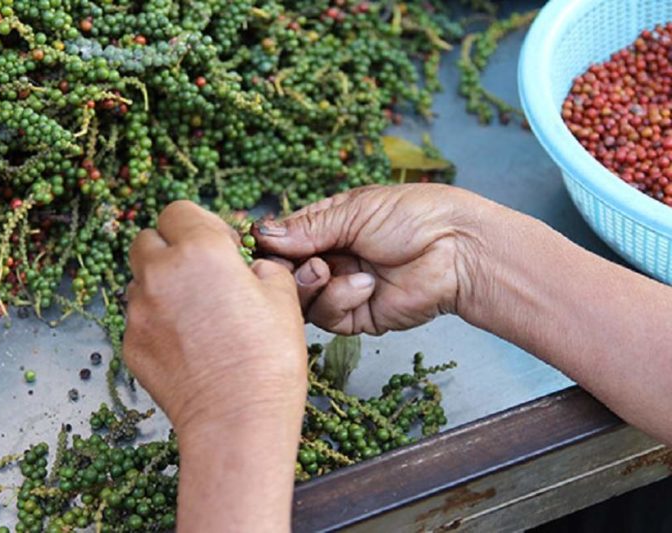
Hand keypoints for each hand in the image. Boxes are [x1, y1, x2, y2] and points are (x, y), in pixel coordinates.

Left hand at [124, 200, 306, 436]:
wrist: (236, 420)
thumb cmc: (267, 359)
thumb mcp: (283, 298)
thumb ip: (263, 268)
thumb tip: (250, 268)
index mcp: (200, 250)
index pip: (179, 210)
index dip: (201, 224)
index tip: (221, 246)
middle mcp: (160, 273)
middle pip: (147, 239)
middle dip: (171, 248)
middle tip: (202, 273)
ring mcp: (138, 311)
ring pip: (139, 279)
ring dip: (161, 284)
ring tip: (195, 313)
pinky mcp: (130, 344)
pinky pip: (138, 318)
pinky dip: (157, 322)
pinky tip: (187, 344)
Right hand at [255, 184, 489, 334]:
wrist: (457, 250)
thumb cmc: (413, 217)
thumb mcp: (353, 211)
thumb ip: (306, 228)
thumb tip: (261, 233)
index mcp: (328, 227)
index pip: (283, 240)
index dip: (269, 247)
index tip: (257, 249)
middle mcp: (331, 258)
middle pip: (286, 275)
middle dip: (289, 271)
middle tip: (307, 262)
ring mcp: (343, 288)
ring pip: (301, 300)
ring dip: (312, 286)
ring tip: (330, 270)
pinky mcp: (358, 317)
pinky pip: (328, 318)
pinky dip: (339, 300)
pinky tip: (364, 286)